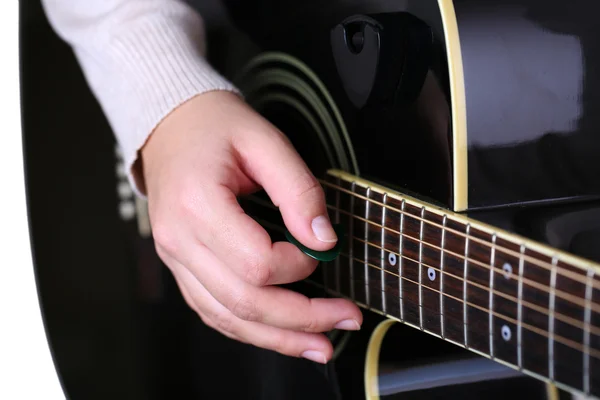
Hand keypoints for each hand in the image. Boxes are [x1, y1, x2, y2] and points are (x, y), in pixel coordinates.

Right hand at [138, 91, 362, 363]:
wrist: (170, 126)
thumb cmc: (214, 127)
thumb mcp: (265, 142)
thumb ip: (299, 190)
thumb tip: (324, 239)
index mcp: (198, 204)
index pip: (256, 262)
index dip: (298, 265)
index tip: (320, 249)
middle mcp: (179, 239)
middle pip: (244, 301)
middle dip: (301, 319)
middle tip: (345, 319)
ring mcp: (175, 257)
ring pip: (228, 317)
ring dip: (278, 337)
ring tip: (320, 344)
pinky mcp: (181, 266)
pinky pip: (213, 311)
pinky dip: (250, 329)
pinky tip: (279, 335)